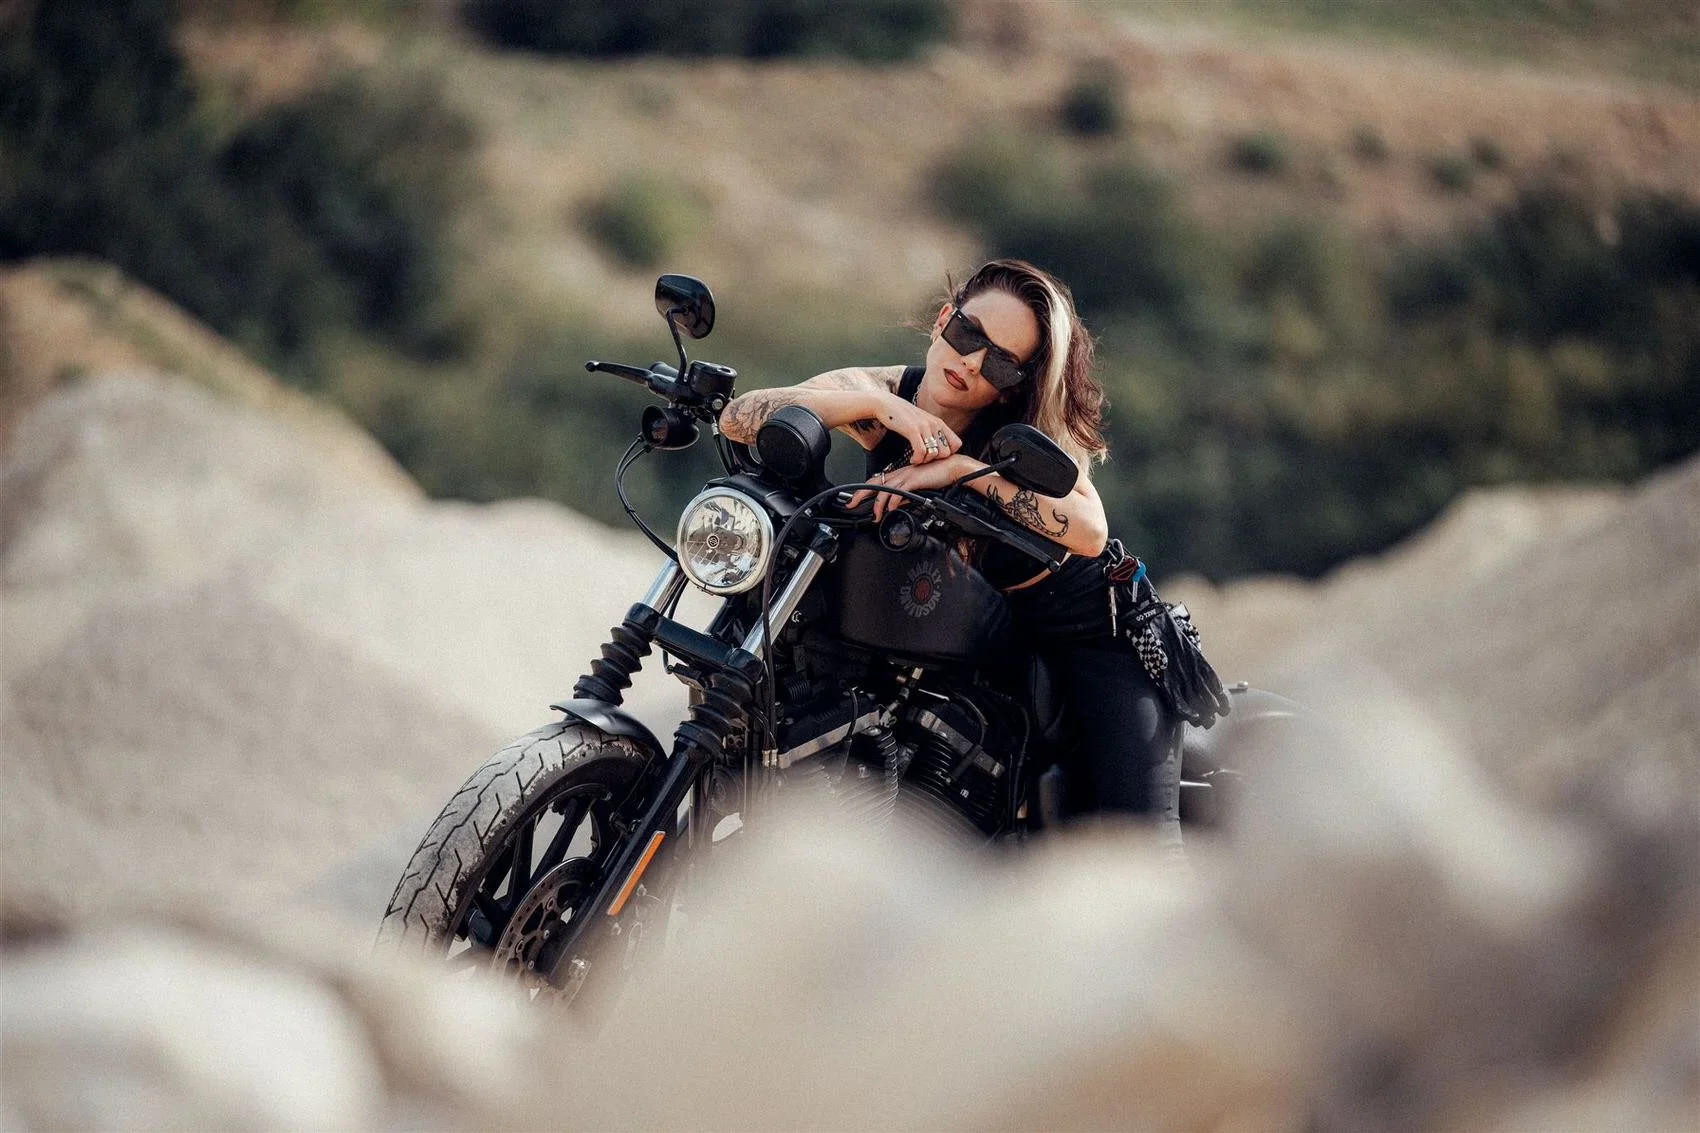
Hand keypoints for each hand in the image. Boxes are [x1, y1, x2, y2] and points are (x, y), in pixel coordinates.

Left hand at [847, 454, 975, 519]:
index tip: (854, 499)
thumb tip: (895, 505)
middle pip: (874, 483)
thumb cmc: (939, 476)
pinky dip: (892, 500)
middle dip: (860, 494)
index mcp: (900, 474)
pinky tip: (890, 508)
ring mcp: (906, 475)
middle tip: (851, 504)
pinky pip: (898, 491)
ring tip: (875, 516)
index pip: (876, 481)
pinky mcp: (914, 479)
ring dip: (877, 504)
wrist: (953, 467)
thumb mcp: (917, 488)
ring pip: (884, 489)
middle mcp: (900, 473)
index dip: (863, 490)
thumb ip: (905, 495)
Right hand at [874, 392, 960, 464]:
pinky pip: (921, 451)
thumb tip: (940, 447)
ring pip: (934, 454)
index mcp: (939, 423)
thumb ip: (933, 431)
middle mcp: (934, 424)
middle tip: (925, 460)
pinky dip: (917, 460)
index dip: (948, 454)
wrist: (886, 404)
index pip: (957, 444)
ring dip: (925, 461)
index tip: (936, 456)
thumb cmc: (903, 416)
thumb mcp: (923, 422)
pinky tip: (912, 460)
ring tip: (917, 460)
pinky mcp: (912, 430)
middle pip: (946, 452)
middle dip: (935, 460)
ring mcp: (924, 426)